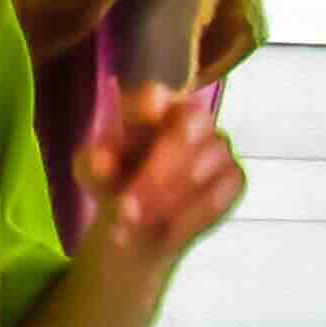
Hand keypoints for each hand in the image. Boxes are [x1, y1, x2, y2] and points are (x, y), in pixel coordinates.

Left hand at [76, 82, 245, 261]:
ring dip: (165, 200)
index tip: (136, 130)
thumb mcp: (91, 175)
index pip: (154, 96)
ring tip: (133, 224)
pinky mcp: (234, 178)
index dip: (144, 112)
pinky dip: (188, 217)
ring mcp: (219, 145)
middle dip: (155, 171)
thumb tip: (100, 162)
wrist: (139, 224)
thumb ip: (92, 165)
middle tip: (127, 207)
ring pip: (202, 166)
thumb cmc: (114, 182)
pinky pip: (219, 195)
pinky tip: (164, 230)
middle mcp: (192, 117)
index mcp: (153, 105)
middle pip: (188, 127)